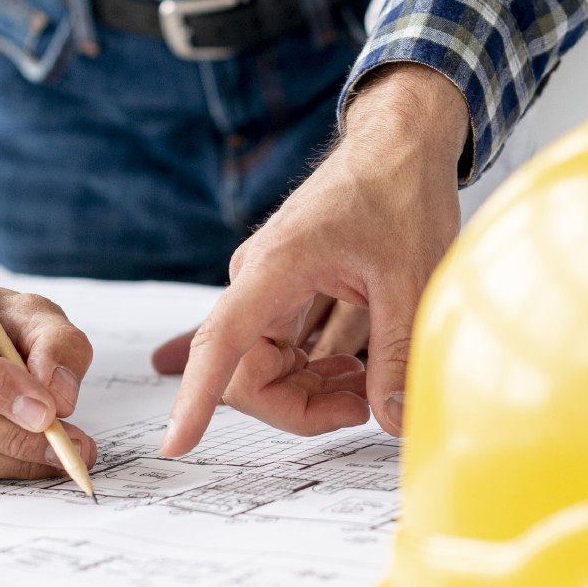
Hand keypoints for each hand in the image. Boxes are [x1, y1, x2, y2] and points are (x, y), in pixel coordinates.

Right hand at [164, 64, 467, 453]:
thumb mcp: (412, 279)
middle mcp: (260, 278)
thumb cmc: (400, 192)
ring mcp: (271, 286)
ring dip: (313, 390)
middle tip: (364, 405)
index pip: (220, 344)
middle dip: (299, 405)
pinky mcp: (288, 290)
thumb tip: (391, 419)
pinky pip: (287, 348)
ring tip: (371, 384)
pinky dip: (318, 370)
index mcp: (276, 267)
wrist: (400, 142)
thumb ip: (397, 354)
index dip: (194, 398)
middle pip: (248, 372)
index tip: (176, 444)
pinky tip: (357, 368)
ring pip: (269, 366)